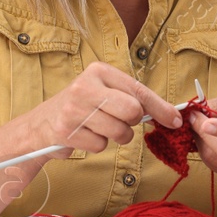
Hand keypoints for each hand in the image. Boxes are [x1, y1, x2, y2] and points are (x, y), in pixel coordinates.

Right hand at [21, 61, 180, 161]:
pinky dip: (97, 145)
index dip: (160, 107)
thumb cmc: (82, 107)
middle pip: (132, 111)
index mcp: (99, 71)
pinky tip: (85, 135)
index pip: (138, 90)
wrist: (42, 123)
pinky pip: (101, 145)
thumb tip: (170, 116)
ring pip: (119, 132)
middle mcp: (85, 86)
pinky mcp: (66, 130)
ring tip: (98, 128)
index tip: (175, 120)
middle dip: (131, 123)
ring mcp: (74, 108)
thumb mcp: (105, 93)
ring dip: (114, 136)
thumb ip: (133, 99)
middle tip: (118, 121)